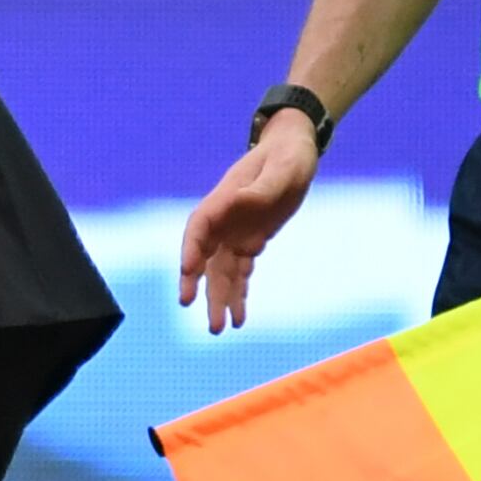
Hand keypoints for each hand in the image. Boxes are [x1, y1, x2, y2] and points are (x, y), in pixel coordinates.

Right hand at [179, 109, 319, 333]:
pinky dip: (239, 295)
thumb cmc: (287, 157)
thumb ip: (260, 190)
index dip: (191, 248)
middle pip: (203, 255)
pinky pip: (241, 274)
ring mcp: (235, 233)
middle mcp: (224, 220)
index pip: (199, 227)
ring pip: (221, 271)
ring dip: (218, 298)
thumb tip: (238, 202)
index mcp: (225, 200)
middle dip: (195, 281)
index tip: (187, 270)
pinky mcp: (250, 242)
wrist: (293, 151)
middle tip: (187, 305)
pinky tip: (239, 319)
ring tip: (217, 329)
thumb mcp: (281, 170)